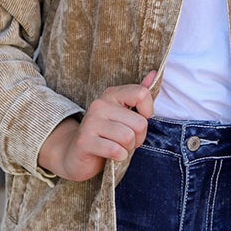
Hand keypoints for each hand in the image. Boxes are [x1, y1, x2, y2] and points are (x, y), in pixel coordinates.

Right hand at [37, 71, 155, 181]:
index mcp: (112, 94)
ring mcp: (90, 122)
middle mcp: (100, 104)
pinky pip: (115, 150)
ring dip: (128, 148)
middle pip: (140, 123)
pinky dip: (119, 157)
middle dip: (139, 138)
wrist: (75, 154)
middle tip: (127, 141)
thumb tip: (155, 73)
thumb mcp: (124, 114)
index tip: (137, 119)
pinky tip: (112, 156)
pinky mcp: (84, 141)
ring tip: (118, 147)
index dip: (147, 112)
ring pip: (128, 137)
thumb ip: (139, 96)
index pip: (142, 93)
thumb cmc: (107, 135)